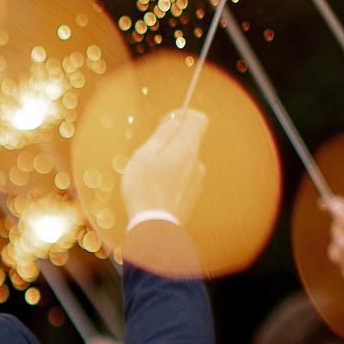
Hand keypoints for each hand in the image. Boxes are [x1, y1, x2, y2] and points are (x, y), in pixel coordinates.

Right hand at [120, 106, 207, 225]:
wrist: (154, 228)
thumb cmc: (144, 190)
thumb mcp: (144, 155)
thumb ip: (162, 135)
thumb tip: (174, 122)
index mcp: (186, 149)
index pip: (199, 119)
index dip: (182, 115)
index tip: (165, 124)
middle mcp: (197, 163)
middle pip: (188, 141)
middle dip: (169, 143)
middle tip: (148, 156)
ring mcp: (197, 181)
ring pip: (184, 161)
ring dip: (169, 163)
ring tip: (149, 178)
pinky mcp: (192, 196)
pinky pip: (183, 178)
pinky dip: (171, 179)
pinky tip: (155, 191)